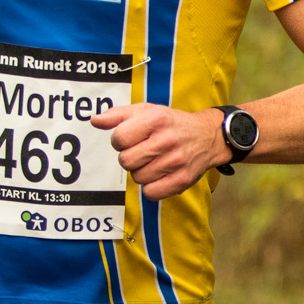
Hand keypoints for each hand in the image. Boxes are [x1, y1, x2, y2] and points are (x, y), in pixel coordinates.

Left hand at [91, 102, 228, 199]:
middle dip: (130, 158)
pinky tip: (159, 175)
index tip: (130, 140)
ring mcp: (176, 161)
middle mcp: (166, 140)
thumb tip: (95, 121)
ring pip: (137, 178)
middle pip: (125, 161)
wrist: (208, 136)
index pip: (119, 139)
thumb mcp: (147, 111)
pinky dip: (151, 187)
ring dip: (141, 172)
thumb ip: (119, 115)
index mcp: (155, 119)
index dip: (120, 141)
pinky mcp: (183, 179)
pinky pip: (151, 193)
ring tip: (154, 162)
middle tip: (143, 152)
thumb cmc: (172, 123)